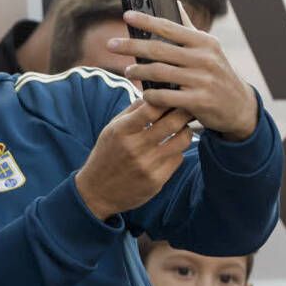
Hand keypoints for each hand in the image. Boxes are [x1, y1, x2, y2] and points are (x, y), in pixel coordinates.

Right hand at [72, 99, 195, 221]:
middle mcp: (134, 148)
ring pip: (182, 141)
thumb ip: (132, 111)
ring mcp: (147, 165)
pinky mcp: (157, 180)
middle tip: (188, 108)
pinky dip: (177, 151)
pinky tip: (170, 149)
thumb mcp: (111, 129)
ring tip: (182, 128)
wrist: (97, 192)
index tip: (172, 96)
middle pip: (172, 123)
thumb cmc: (106, 155)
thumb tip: (154, 93)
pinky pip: (178, 158)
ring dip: (186, 131)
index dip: (166, 99)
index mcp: (121, 131)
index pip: (151, 108)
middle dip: (184, 112)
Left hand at [107, 11, 258, 139]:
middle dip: (131, 46)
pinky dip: (151, 94)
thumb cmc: (216, 73)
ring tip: (127, 71)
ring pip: (159, 72)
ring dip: (138, 71)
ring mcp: (203, 80)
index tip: (126, 16)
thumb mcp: (208, 49)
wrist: (239, 107)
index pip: (170, 27)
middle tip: (110, 45)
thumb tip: (174, 1)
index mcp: (204, 42)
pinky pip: (166, 96)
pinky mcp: (199, 101)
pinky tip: (143, 93)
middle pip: (158, 49)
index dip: (146, 21)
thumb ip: (188, 28)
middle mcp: (204, 58)